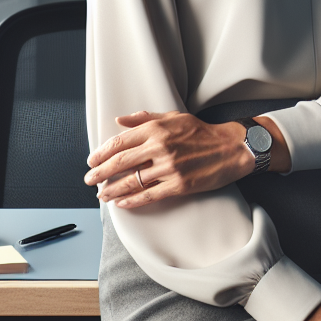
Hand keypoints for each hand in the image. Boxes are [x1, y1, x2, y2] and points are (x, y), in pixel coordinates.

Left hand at [83, 111, 289, 208]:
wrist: (230, 147)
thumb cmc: (201, 131)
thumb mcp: (173, 117)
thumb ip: (145, 118)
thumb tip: (119, 120)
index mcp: (157, 128)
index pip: (120, 141)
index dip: (102, 152)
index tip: (92, 160)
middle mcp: (161, 147)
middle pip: (121, 162)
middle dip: (100, 173)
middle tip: (89, 180)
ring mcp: (169, 167)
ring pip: (132, 181)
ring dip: (112, 190)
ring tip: (102, 195)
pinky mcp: (178, 185)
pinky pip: (149, 195)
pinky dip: (132, 201)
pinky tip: (122, 203)